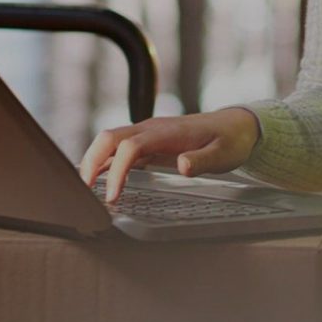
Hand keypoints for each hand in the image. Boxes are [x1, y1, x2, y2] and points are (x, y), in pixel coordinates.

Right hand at [79, 108, 260, 201]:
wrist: (238, 126)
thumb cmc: (230, 140)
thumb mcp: (224, 153)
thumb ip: (203, 160)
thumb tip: (183, 165)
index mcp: (167, 132)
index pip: (131, 146)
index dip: (118, 170)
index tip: (113, 196)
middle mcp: (151, 129)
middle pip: (109, 138)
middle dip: (91, 161)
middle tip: (83, 191)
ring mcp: (148, 135)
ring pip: (110, 142)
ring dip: (94, 161)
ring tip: (84, 190)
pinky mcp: (149, 143)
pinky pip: (119, 150)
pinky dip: (104, 163)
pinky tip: (98, 181)